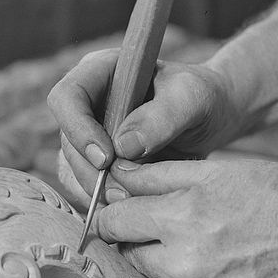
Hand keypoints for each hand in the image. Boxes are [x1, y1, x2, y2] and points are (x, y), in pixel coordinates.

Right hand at [47, 48, 242, 208]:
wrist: (210, 118)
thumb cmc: (201, 97)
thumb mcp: (192, 98)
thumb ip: (162, 117)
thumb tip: (123, 146)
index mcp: (100, 72)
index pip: (67, 98)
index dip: (79, 130)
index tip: (107, 158)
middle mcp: (87, 102)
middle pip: (67, 141)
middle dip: (91, 171)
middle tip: (123, 192)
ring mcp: (88, 133)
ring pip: (71, 168)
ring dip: (95, 191)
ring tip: (130, 201)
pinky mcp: (96, 161)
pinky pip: (83, 186)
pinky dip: (100, 201)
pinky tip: (127, 206)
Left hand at [93, 157, 277, 277]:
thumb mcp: (219, 170)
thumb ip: (158, 175)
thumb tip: (113, 176)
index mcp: (181, 217)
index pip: (112, 220)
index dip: (118, 210)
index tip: (129, 210)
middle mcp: (182, 264)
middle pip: (127, 253)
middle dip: (141, 238)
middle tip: (177, 228)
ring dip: (165, 266)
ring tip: (208, 250)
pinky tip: (219, 277)